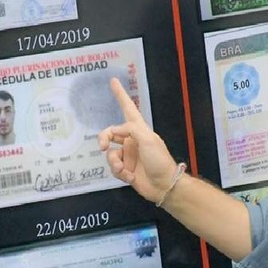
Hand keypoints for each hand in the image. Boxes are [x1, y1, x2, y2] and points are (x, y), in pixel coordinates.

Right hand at [98, 78, 178, 202]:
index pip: (128, 109)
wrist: (164, 186)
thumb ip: (130, 130)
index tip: (113, 81)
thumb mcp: (148, 140)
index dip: (120, 95)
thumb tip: (114, 131)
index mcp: (139, 130)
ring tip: (124, 170)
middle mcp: (132, 141)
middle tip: (103, 146)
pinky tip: (130, 177)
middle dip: (104, 139)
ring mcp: (128, 156)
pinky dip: (119, 173)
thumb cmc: (160, 161)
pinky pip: (114, 168)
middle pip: (110, 133)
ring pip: (110, 154)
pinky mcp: (125, 170)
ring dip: (114, 162)